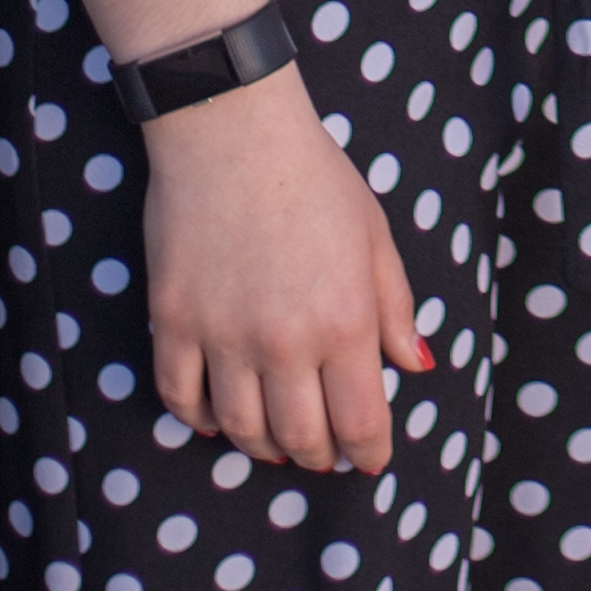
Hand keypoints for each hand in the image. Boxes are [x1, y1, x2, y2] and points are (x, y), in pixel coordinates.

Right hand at [141, 66, 430, 472]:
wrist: (233, 131)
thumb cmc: (316, 178)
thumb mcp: (375, 237)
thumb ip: (396, 309)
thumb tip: (416, 366)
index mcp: (345, 322)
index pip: (360, 422)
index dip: (368, 453)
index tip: (369, 460)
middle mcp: (285, 342)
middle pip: (300, 438)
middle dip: (318, 456)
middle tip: (323, 453)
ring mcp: (223, 335)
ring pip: (241, 429)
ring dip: (263, 445)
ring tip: (276, 441)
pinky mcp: (174, 322)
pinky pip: (181, 398)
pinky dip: (201, 419)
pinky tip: (219, 416)